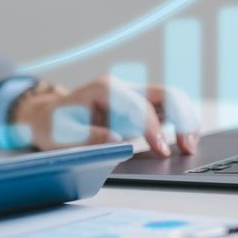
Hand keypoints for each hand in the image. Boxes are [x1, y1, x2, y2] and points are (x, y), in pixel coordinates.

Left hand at [12, 76, 199, 156]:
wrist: (48, 118)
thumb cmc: (53, 126)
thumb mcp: (63, 135)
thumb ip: (89, 137)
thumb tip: (117, 140)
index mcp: (105, 89)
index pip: (139, 107)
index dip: (153, 129)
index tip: (161, 150)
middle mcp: (122, 88)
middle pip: (164, 94)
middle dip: (180, 117)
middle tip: (188, 146)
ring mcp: (131, 96)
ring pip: (170, 99)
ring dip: (185, 119)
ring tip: (190, 146)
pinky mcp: (136, 108)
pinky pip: (165, 110)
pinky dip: (178, 123)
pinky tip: (183, 142)